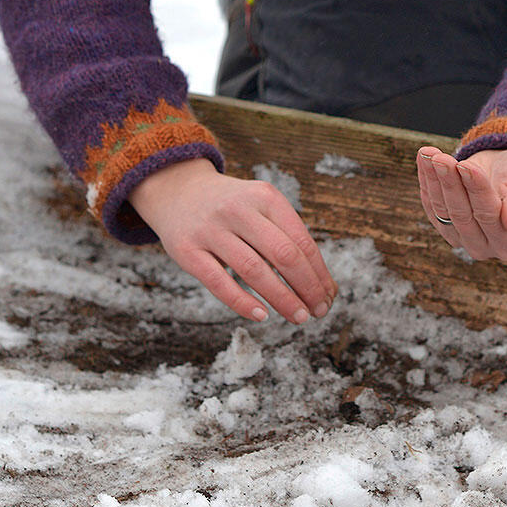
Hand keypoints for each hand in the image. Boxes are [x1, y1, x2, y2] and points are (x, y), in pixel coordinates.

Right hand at [129, 158, 336, 323]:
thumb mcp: (261, 206)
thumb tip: (321, 283)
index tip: (329, 296)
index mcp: (265, 197)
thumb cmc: (232, 207)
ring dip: (282, 299)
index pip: (301, 241)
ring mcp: (211, 229)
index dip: (319, 273)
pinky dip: (243, 302)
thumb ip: (286, 236)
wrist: (178, 190)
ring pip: (254, 270)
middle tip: (319, 311)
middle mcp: (239, 210)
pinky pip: (219, 282)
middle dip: (307, 287)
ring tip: (299, 317)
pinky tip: (262, 315)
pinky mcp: (187, 250)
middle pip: (283, 254)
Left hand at [416, 146, 506, 260]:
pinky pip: (431, 205)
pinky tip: (424, 158)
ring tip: (429, 153)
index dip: (477, 190)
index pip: (490, 215)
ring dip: (433, 180)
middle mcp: (486, 247)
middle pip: (462, 215)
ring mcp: (462, 239)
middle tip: (440, 158)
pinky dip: (426, 181)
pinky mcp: (445, 226)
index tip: (466, 165)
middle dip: (450, 183)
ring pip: (442, 210)